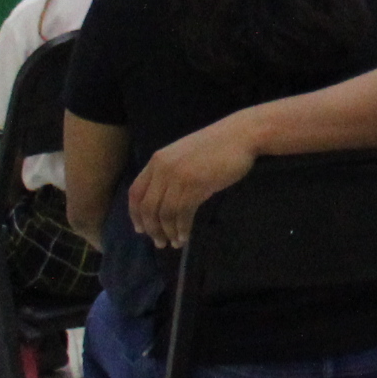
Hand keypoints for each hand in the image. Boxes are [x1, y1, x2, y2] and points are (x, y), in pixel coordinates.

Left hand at [128, 119, 260, 246]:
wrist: (241, 134)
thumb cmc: (217, 145)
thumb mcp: (184, 155)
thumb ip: (171, 173)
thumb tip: (164, 202)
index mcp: (157, 160)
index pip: (135, 192)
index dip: (135, 214)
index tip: (141, 229)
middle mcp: (163, 168)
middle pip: (148, 207)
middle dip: (152, 229)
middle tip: (159, 242)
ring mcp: (179, 176)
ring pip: (165, 213)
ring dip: (168, 232)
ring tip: (175, 243)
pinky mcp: (195, 184)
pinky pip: (183, 213)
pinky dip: (182, 228)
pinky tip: (185, 236)